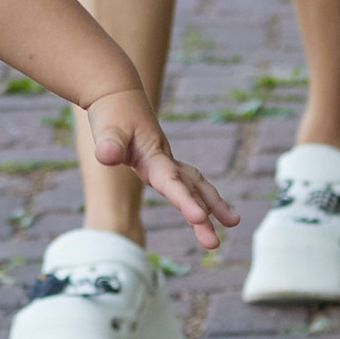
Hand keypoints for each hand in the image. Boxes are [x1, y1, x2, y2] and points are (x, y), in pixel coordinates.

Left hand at [83, 88, 238, 251]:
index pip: (172, 182)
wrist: (118, 94)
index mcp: (154, 155)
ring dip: (213, 204)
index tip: (199, 219)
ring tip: (233, 223)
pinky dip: (200, 195)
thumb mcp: (106, 126)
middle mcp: (165, 159)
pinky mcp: (161, 163)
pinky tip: (206, 210)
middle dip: (207, 214)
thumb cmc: (111, 113)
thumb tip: (106, 156)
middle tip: (215, 244)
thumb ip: (108, 143)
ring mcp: (166, 161)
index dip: (185, 201)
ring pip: (195, 183)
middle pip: (191, 188)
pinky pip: (186, 182)